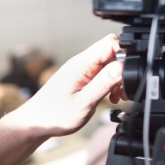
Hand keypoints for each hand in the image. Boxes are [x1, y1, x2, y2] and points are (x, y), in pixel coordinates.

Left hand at [10, 34, 124, 137]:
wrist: (36, 122)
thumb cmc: (54, 116)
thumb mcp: (83, 104)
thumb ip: (103, 84)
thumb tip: (122, 67)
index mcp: (82, 64)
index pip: (110, 42)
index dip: (125, 54)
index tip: (128, 73)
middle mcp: (82, 62)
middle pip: (113, 51)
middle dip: (124, 67)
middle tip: (122, 89)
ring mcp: (82, 68)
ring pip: (110, 62)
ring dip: (118, 77)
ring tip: (116, 96)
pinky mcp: (83, 75)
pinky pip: (103, 71)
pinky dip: (111, 82)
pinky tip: (110, 96)